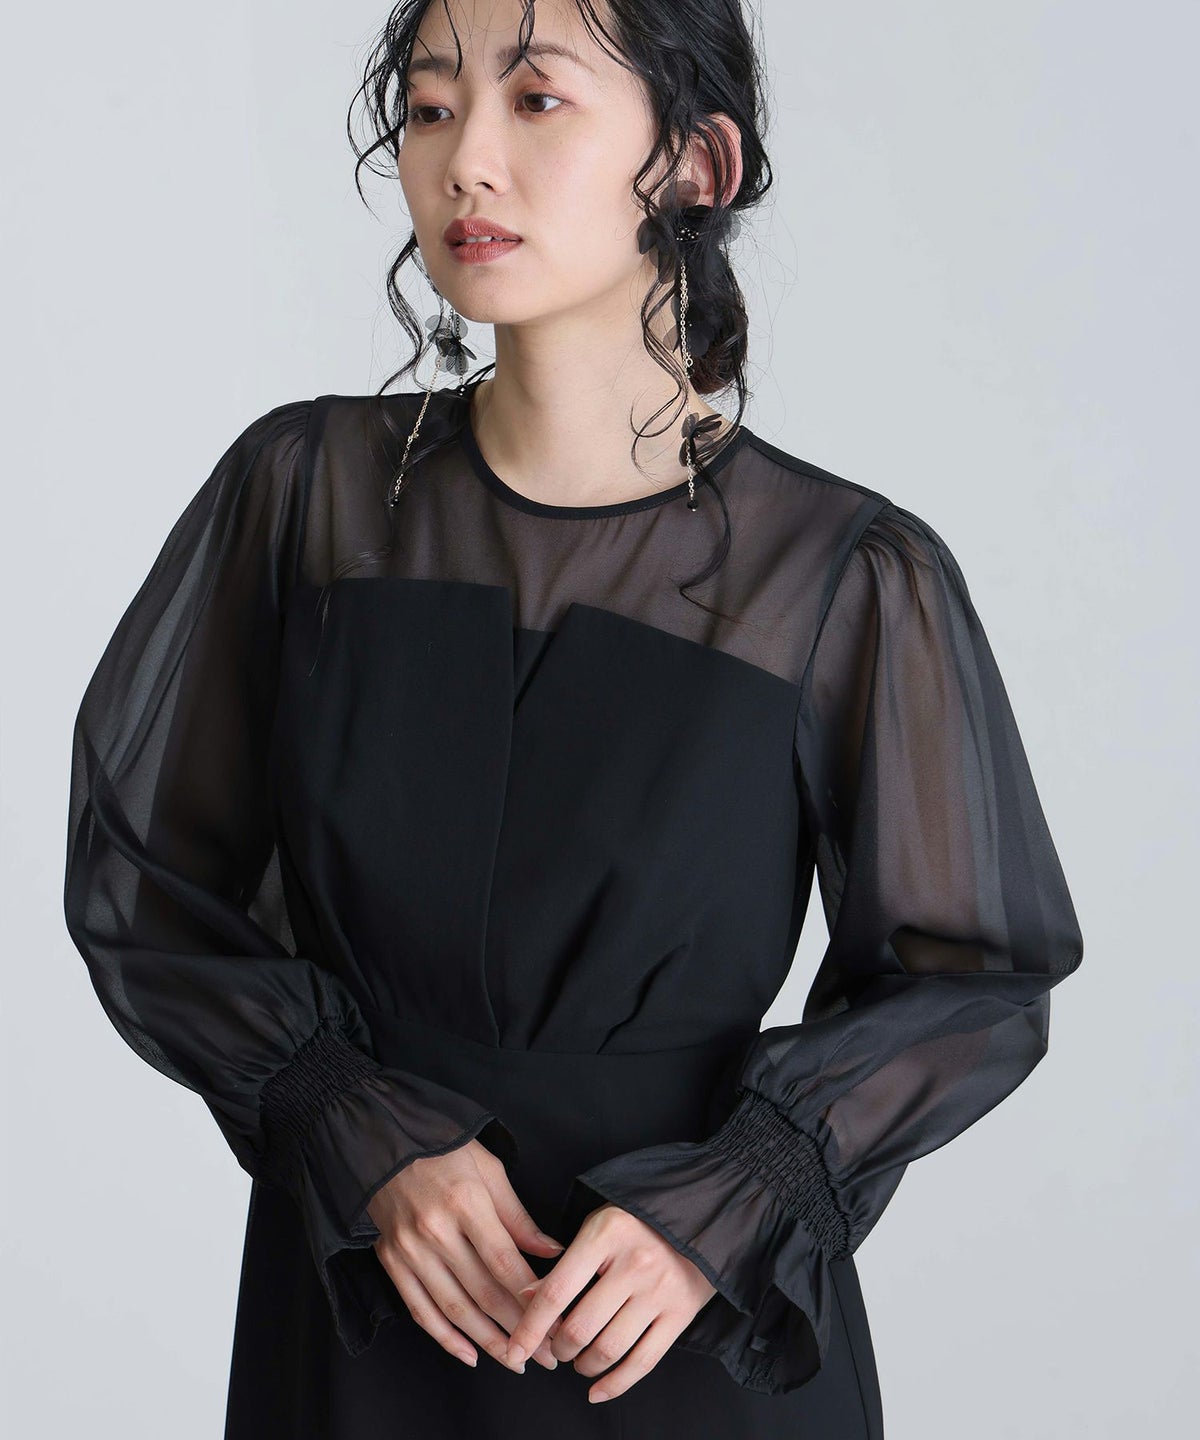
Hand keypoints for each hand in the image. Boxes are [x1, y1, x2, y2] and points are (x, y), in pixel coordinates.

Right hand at [366, 1137, 566, 1371]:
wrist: (385, 1143)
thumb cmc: (445, 1150)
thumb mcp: (489, 1169)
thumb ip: (518, 1217)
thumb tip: (553, 1253)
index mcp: (465, 1203)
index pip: (504, 1263)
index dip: (532, 1299)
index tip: (557, 1322)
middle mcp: (435, 1231)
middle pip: (483, 1293)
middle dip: (519, 1330)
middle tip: (546, 1355)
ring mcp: (410, 1250)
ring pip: (454, 1309)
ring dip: (488, 1342)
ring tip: (516, 1361)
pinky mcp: (391, 1261)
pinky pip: (420, 1310)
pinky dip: (445, 1338)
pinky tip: (470, 1355)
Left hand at [503, 1202, 718, 1402]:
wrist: (700, 1215)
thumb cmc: (637, 1221)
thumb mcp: (596, 1226)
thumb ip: (563, 1263)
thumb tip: (525, 1296)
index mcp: (606, 1235)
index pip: (557, 1290)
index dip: (530, 1327)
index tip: (514, 1350)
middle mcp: (634, 1263)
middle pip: (581, 1327)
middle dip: (559, 1347)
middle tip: (556, 1346)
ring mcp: (660, 1290)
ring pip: (608, 1349)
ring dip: (583, 1365)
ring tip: (578, 1360)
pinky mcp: (681, 1313)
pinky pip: (643, 1362)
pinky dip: (615, 1385)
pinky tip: (597, 1391)